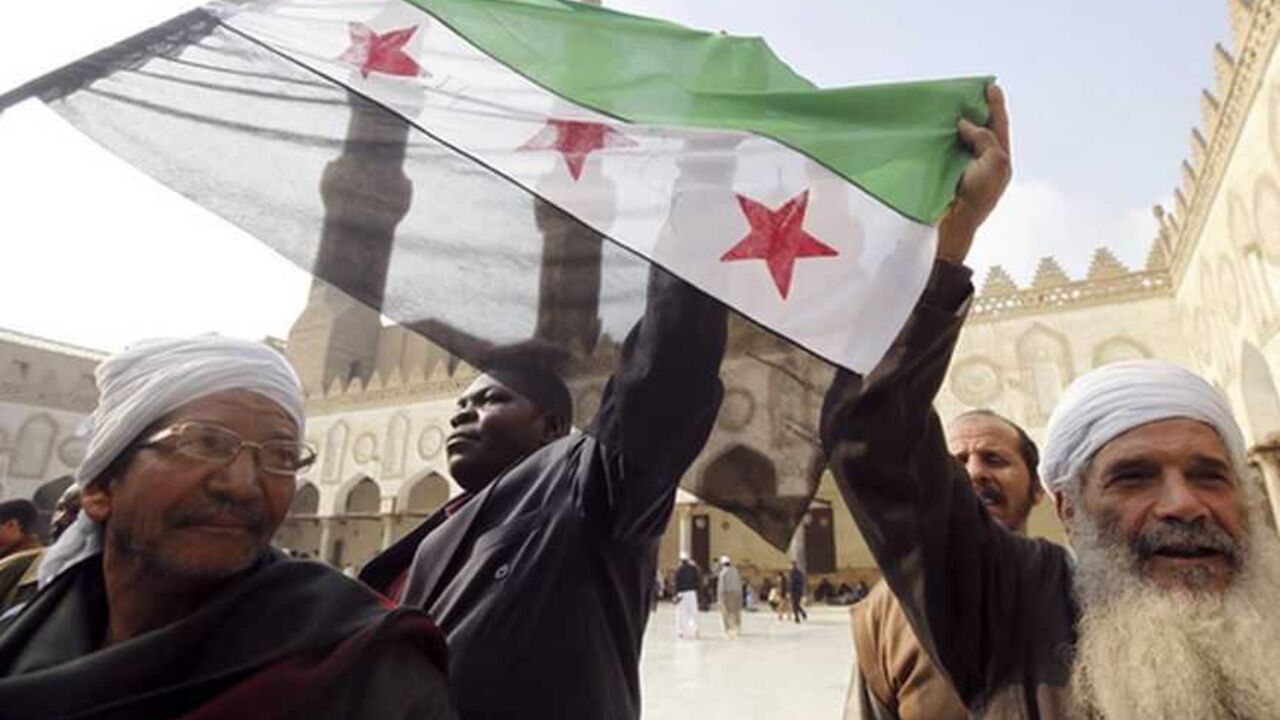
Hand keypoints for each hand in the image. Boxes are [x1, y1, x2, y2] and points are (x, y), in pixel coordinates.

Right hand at [936, 84, 1011, 264]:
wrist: (950, 227)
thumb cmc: (977, 196)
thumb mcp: (994, 162)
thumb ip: (984, 138)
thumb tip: (964, 124)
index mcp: (999, 161)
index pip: (999, 127)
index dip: (996, 106)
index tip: (990, 85)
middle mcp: (982, 163)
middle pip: (980, 131)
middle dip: (975, 111)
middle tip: (968, 92)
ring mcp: (961, 169)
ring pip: (961, 140)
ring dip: (956, 124)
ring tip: (949, 105)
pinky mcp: (942, 174)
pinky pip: (943, 150)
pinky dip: (941, 137)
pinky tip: (934, 128)